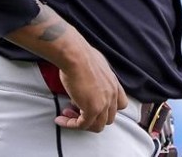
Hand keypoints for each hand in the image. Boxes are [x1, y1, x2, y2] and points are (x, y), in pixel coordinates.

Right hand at [4, 0, 127, 132]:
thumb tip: (86, 81)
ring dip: (82, 123)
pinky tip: (60, 119)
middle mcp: (112, 95)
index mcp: (114, 84)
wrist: (75, 55)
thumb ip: (97, 77)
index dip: (107, 109)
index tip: (91, 105)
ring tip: (67, 115)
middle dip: (93, 118)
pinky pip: (82, 125)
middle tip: (76, 110)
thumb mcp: (96, 65)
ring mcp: (104, 104)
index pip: (121, 104)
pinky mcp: (92, 110)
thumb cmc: (81, 54)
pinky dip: (70, 124)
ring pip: (97, 126)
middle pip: (109, 118)